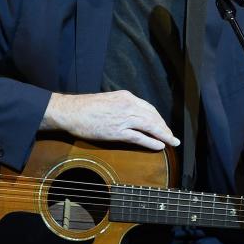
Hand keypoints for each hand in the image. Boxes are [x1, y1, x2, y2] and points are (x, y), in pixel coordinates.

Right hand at [41, 91, 179, 150]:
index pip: (149, 108)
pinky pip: (139, 137)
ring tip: (171, 142)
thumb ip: (122, 106)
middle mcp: (128, 105)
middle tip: (172, 136)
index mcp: (126, 96)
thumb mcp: (109, 100)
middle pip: (153, 117)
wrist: (71, 111)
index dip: (159, 119)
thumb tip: (132, 114)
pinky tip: (160, 146)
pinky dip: (151, 142)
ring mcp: (123, 118)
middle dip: (164, 128)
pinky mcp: (117, 131)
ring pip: (150, 126)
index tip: (164, 126)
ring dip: (163, 135)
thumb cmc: (86, 107)